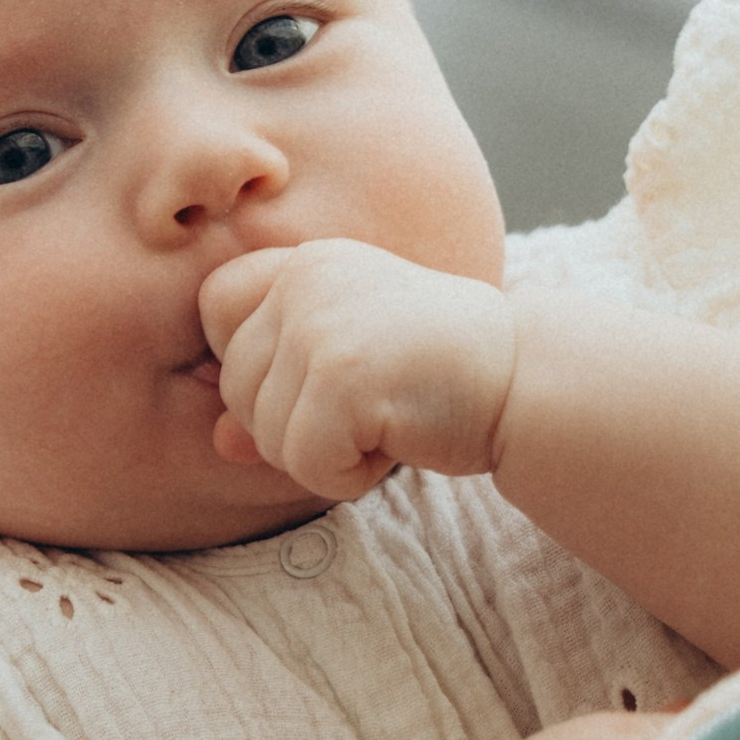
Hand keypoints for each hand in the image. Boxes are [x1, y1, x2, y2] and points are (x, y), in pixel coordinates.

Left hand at [199, 239, 516, 499]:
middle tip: (364, 411)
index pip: (215, 305)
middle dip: (290, 423)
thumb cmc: (438, 375)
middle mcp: (305, 281)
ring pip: (263, 432)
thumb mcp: (348, 371)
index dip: (245, 357)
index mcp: (305, 263)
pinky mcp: (341, 376)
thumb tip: (218, 442)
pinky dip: (346, 476)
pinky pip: (304, 461)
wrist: (524, 378)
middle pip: (234, 385)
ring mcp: (320, 326)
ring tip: (385, 421)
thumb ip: (279, 392)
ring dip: (322, 454)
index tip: (310, 377)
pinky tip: (394, 443)